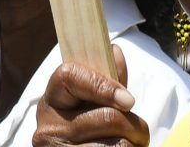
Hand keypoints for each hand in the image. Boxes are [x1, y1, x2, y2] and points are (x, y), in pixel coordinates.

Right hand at [33, 46, 147, 146]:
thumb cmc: (88, 133)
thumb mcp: (91, 106)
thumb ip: (104, 82)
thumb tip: (114, 51)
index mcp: (52, 102)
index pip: (69, 76)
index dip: (102, 85)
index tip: (129, 100)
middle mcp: (49, 127)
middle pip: (106, 117)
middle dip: (134, 124)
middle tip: (140, 131)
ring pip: (117, 144)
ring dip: (134, 144)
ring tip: (131, 144)